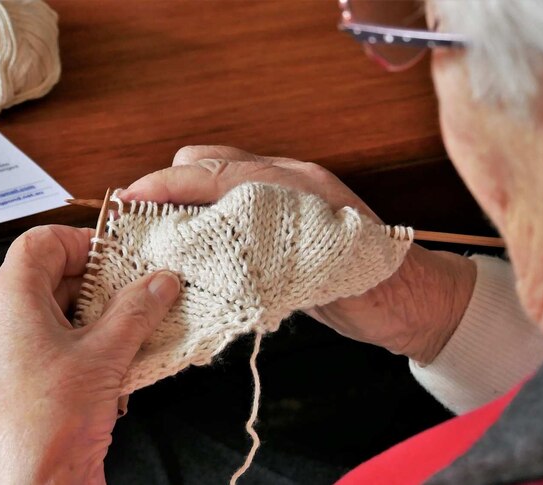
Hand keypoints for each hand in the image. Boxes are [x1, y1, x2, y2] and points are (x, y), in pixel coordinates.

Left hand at [0, 225, 180, 484]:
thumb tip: (159, 281)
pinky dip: (87, 348)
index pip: (42, 241)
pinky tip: (118, 369)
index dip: (84, 242)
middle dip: (101, 284)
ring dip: (99, 319)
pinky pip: (54, 347)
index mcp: (9, 297)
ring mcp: (7, 352)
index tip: (121, 258)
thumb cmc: (49, 421)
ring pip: (57, 315)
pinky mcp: (19, 382)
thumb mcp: (105, 353)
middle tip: (140, 293)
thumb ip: (136, 309)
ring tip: (136, 332)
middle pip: (52, 277)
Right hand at [122, 145, 475, 363]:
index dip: (167, 185)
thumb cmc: (374, 289)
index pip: (216, 171)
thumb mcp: (315, 275)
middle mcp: (286, 180)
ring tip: (158, 233)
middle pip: (207, 162)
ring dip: (182, 200)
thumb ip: (260, 254)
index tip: (130, 200)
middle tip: (142, 223)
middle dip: (168, 185)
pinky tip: (193, 244)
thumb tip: (199, 247)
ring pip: (214, 179)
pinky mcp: (280, 218)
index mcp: (295, 184)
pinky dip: (202, 215)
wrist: (412, 300)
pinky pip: (228, 201)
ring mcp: (283, 195)